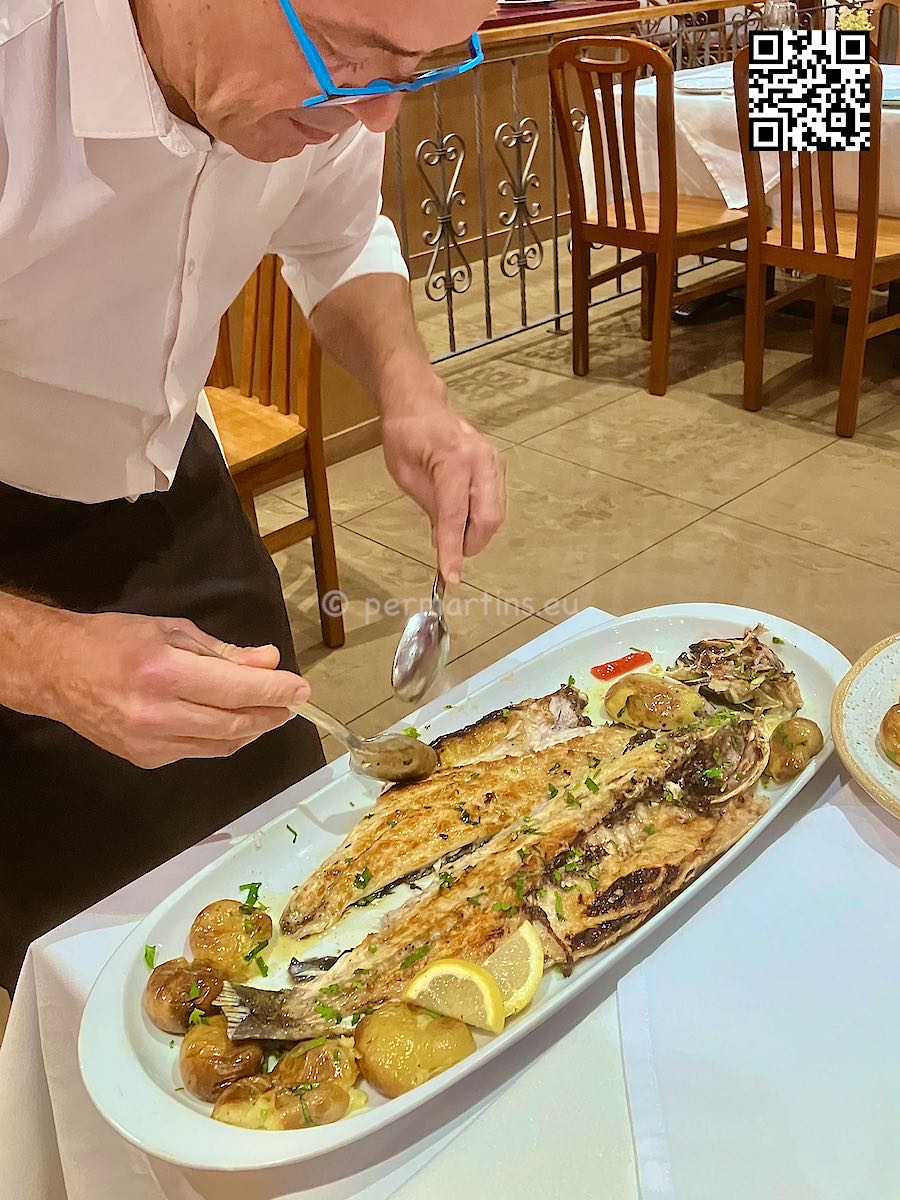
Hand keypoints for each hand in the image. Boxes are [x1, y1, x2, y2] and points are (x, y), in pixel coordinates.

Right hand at [44, 612, 310, 768]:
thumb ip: (223, 653)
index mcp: (165, 673)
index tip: (301, 689)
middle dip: (271, 714)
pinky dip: (222, 739)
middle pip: (234, 724)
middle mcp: (158, 713)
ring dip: (253, 730)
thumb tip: (268, 662)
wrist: (56, 671)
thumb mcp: (172, 632)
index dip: (275, 690)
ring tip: (269, 712)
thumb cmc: (114, 640)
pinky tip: (232, 723)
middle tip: (292, 703)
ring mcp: (150, 743)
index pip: (237, 689)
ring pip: (220, 745)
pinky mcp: (145, 760)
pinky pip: (198, 752)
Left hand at [381, 388, 506, 584]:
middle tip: (449, 553)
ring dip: (475, 532)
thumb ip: (431, 509)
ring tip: (451, 531)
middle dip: (470, 544)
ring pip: (495, 514)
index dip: (452, 550)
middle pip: (489, 519)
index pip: (455, 516)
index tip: (450, 577)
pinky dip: (479, 518)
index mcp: (455, 459)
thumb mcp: (406, 477)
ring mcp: (494, 461)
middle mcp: (482, 459)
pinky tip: (461, 517)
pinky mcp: (498, 466)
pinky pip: (495, 503)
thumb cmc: (407, 436)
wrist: (420, 404)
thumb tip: (445, 542)